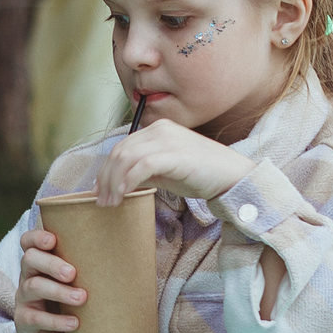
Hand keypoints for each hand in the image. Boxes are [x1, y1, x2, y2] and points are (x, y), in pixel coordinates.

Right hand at [8, 229, 88, 332]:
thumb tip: (130, 255)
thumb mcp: (77, 283)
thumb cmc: (73, 305)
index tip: (53, 240)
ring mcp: (24, 299)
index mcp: (40, 263)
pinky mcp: (24, 321)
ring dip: (58, 291)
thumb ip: (90, 268)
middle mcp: (29, 276)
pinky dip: (56, 321)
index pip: (29, 242)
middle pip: (29, 259)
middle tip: (73, 273)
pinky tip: (75, 323)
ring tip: (81, 298)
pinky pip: (35, 318)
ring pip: (33, 287)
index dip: (36, 237)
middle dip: (51, 264)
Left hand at [94, 118, 255, 203]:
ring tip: (112, 202)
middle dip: (106, 178)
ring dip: (114, 182)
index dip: (106, 170)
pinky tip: (125, 194)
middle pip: (120, 152)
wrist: (232, 177)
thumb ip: (143, 172)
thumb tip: (117, 183)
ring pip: (128, 158)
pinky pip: (144, 165)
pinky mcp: (176, 154)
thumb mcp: (166, 172)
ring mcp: (169, 139)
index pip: (122, 147)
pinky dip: (130, 179)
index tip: (99, 190)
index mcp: (157, 129)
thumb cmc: (200, 175)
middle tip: (102, 201)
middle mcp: (160, 129)